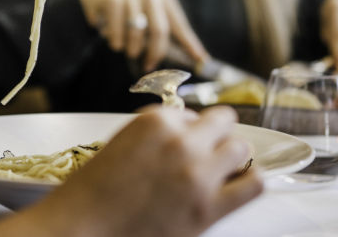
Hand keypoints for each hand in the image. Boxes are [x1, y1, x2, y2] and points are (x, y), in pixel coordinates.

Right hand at [18, 106, 262, 236]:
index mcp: (156, 121)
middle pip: (224, 122)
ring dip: (233, 157)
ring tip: (221, 170)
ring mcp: (197, 173)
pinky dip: (250, 182)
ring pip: (242, 148)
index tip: (185, 142)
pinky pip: (253, 184)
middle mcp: (181, 141)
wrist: (84, 226)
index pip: (194, 113)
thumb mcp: (124, 141)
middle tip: (207, 152)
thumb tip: (187, 128)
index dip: (190, 129)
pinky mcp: (208, 208)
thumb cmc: (95, 189)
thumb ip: (158, 130)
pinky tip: (236, 185)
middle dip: (216, 135)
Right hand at [78, 0, 208, 70]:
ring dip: (132, 48)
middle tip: (149, 65)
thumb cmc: (128, 11)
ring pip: (137, 32)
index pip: (180, 25)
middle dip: (155, 52)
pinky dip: (116, 40)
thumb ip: (166, 34)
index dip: (190, 44)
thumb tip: (195, 57)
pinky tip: (115, 42)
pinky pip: (118, 29)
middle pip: (159, 30)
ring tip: (127, 50)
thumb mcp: (149, 17)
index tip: (201, 60)